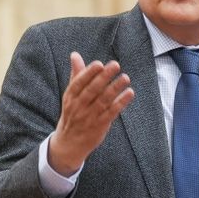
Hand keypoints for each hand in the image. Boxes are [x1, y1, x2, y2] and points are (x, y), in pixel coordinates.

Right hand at [48, 52, 134, 175]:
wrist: (69, 143)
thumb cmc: (72, 114)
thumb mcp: (70, 96)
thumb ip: (76, 75)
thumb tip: (75, 55)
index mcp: (70, 97)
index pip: (79, 83)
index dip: (89, 73)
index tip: (99, 64)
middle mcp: (79, 106)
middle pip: (92, 90)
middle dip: (104, 77)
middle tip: (115, 65)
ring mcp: (90, 116)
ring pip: (103, 101)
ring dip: (115, 88)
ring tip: (125, 78)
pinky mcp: (100, 125)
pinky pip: (111, 112)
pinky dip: (121, 102)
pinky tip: (129, 93)